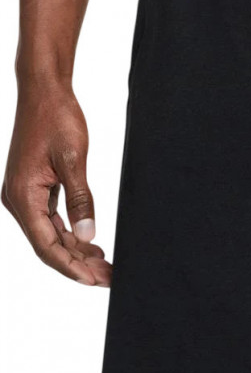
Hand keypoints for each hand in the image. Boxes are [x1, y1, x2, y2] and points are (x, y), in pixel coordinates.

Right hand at [2, 79, 111, 285]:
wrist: (44, 91)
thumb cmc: (56, 119)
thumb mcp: (74, 160)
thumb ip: (80, 199)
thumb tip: (87, 236)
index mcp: (23, 197)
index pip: (46, 246)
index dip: (71, 267)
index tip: (95, 281)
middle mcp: (19, 200)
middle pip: (48, 245)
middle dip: (78, 264)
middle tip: (109, 277)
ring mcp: (25, 195)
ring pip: (50, 235)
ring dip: (76, 252)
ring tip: (105, 265)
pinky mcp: (34, 188)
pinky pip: (51, 220)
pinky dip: (71, 234)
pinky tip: (91, 244)